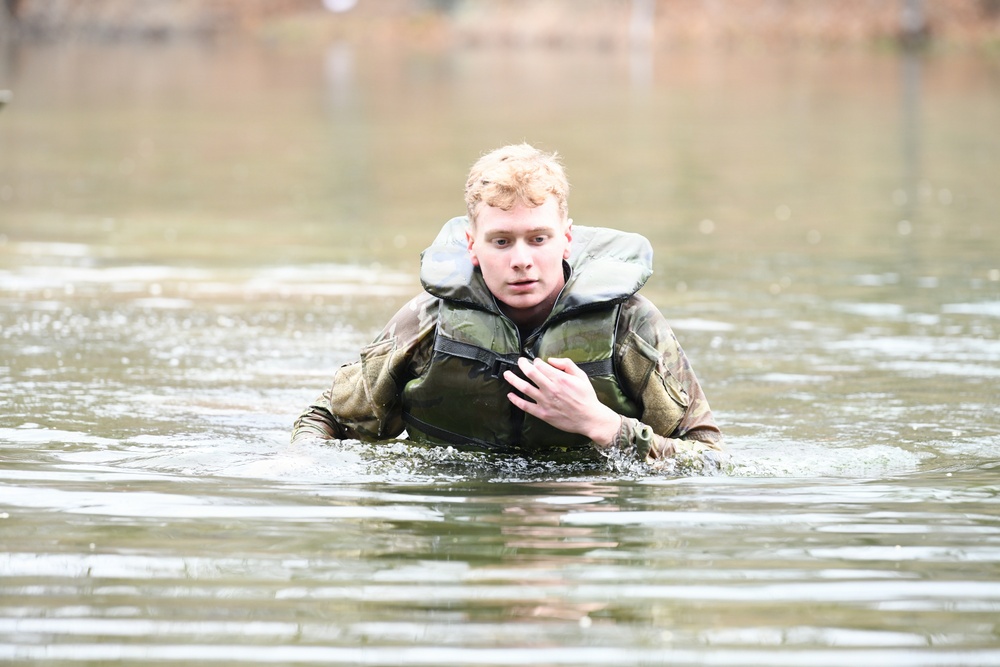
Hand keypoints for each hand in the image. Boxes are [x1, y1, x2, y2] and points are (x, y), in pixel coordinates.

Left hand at [503, 357, 621, 446]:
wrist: (590, 418)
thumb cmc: (586, 397)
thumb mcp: (581, 375)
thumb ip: (566, 364)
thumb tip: (551, 360)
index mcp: (559, 378)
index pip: (541, 366)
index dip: (536, 361)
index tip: (535, 361)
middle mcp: (550, 388)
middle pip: (530, 373)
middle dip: (523, 365)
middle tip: (519, 362)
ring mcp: (545, 401)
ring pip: (525, 388)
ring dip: (513, 380)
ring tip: (507, 374)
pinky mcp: (543, 413)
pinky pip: (526, 406)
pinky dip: (516, 400)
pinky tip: (510, 395)